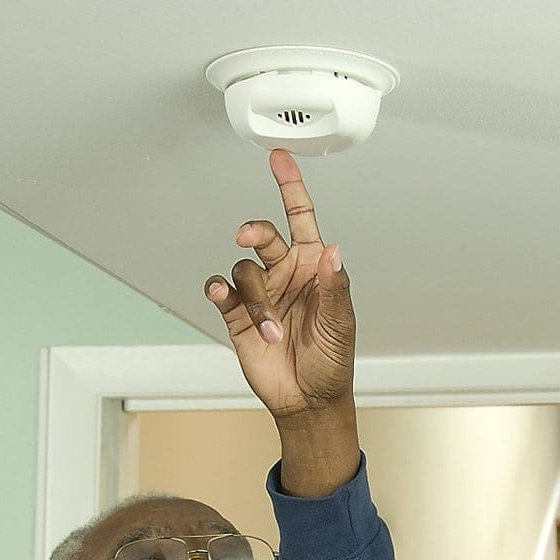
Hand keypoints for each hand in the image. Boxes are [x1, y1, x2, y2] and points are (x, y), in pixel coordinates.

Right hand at [205, 150, 354, 421]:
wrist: (308, 399)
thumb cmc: (331, 361)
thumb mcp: (340, 324)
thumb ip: (334, 287)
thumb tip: (334, 252)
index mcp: (314, 267)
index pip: (300, 218)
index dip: (290, 187)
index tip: (279, 159)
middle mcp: (286, 273)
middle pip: (264, 236)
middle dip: (254, 232)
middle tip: (248, 238)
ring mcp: (261, 293)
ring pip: (244, 270)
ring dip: (255, 299)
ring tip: (272, 328)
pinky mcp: (237, 314)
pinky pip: (222, 291)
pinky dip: (220, 289)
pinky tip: (223, 294)